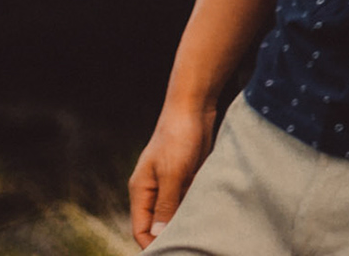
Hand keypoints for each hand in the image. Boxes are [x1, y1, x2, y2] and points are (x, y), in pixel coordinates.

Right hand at [129, 103, 215, 247]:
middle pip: (157, 225)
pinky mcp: (186, 178)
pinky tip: (207, 219)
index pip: (140, 229)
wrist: (194, 107)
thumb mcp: (173, 173)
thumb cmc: (179, 137)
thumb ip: (166, 204)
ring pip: (174, 215)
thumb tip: (159, 235)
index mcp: (141, 190)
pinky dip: (194, 210)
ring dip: (185, 224)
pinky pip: (187, 202)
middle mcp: (153, 190)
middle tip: (191, 248)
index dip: (152, 245)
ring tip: (200, 237)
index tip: (173, 252)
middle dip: (170, 237)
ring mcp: (169, 185)